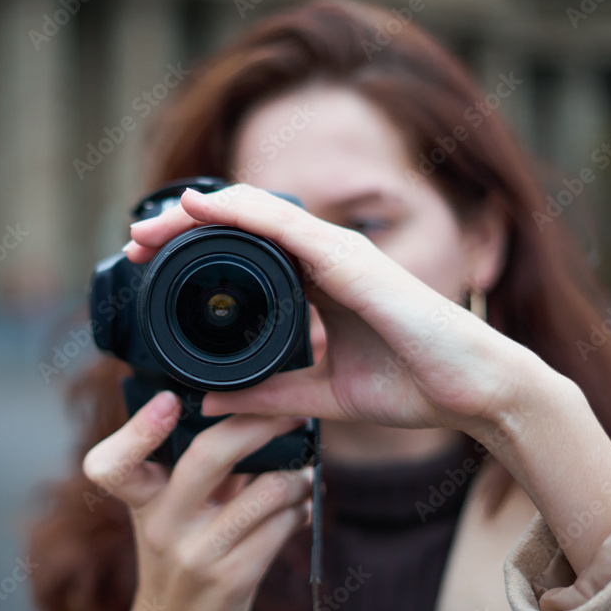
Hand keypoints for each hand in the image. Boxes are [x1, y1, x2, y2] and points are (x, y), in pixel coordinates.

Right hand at [83, 391, 313, 610]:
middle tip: (290, 413)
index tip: (167, 400)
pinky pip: (281, 527)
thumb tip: (253, 417)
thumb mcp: (174, 516)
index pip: (114, 464)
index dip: (136, 430)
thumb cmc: (181, 563)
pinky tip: (302, 507)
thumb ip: (201, 471)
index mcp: (141, 502)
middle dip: (259, 426)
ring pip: (264, 491)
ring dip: (296, 475)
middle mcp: (161, 526)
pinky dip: (300, 509)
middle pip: (207, 456)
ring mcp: (196, 554)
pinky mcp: (231, 579)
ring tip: (304, 471)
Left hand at [127, 184, 532, 434]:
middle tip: (135, 244)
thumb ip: (267, 396)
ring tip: (150, 226)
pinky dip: (240, 213)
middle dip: (183, 233)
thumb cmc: (414, 387)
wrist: (475, 393)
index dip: (195, 257)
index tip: (150, 269)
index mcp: (318, 286)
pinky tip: (201, 208)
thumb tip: (206, 402)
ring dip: (198, 217)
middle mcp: (325, 261)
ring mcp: (339, 254)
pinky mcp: (352, 260)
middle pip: (241, 231)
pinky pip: (286, 226)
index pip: (245, 258)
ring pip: (255, 218)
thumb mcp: (321, 396)